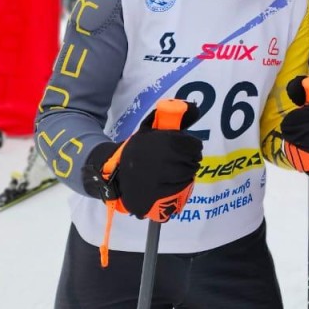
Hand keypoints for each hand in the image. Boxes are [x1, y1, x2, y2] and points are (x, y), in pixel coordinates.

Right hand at [100, 103, 202, 219]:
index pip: (192, 146)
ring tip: (172, 172)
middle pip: (192, 162)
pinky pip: (179, 193)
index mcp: (162, 143)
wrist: (114, 175)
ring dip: (184, 174)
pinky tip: (168, 184)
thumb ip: (171, 118)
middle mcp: (163, 163)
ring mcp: (160, 184)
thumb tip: (194, 108)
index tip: (186, 148)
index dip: (191, 146)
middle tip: (178, 160)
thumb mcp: (151, 129)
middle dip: (188, 160)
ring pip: (187, 178)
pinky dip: (178, 188)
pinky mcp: (158, 199)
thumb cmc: (137, 150)